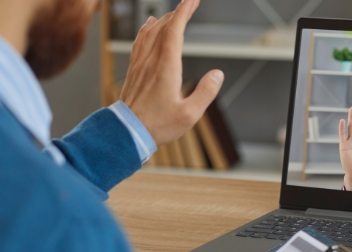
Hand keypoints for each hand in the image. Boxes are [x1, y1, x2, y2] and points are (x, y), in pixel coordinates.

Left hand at [120, 0, 223, 146]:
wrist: (127, 131)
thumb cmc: (159, 125)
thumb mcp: (190, 114)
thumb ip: (206, 92)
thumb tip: (217, 74)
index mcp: (166, 67)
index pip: (175, 31)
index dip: (184, 12)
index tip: (192, 0)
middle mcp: (151, 61)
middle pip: (163, 27)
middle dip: (178, 12)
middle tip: (190, 3)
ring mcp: (140, 64)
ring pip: (150, 32)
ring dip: (163, 19)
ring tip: (173, 12)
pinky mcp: (134, 70)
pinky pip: (139, 42)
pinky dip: (146, 29)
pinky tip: (148, 26)